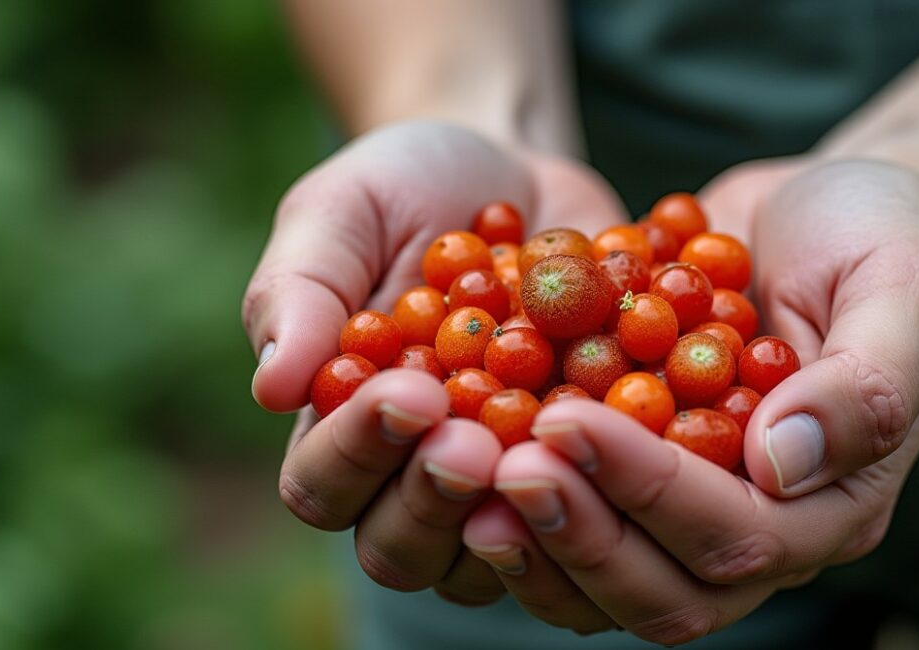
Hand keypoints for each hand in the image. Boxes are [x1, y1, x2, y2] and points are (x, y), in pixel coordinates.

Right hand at [241, 120, 628, 603]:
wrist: (517, 174)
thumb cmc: (408, 190)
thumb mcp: (343, 211)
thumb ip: (300, 289)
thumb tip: (272, 386)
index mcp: (338, 432)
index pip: (323, 483)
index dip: (359, 452)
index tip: (409, 392)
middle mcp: (415, 481)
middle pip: (405, 548)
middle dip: (436, 498)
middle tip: (477, 439)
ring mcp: (505, 488)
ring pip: (501, 556)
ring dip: (525, 512)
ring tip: (556, 442)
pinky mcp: (586, 474)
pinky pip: (600, 512)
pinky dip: (619, 486)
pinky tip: (646, 434)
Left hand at [461, 159, 918, 642]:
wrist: (825, 209)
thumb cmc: (880, 240)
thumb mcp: (906, 291)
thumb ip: (865, 384)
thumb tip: (783, 465)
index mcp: (835, 504)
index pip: (741, 536)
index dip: (650, 492)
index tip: (568, 421)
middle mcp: (764, 530)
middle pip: (666, 589)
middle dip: (579, 533)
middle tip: (500, 463)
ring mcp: (696, 512)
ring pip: (608, 585)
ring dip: (535, 543)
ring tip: (464, 475)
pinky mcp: (641, 483)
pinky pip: (576, 527)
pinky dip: (517, 510)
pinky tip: (460, 455)